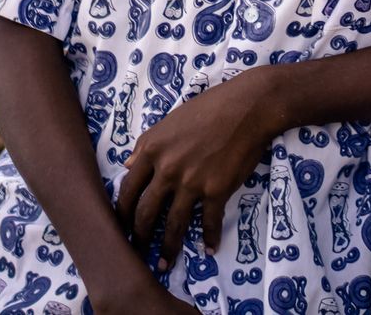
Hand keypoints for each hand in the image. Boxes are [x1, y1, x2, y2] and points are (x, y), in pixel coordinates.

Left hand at [116, 67, 286, 270]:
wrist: (249, 107)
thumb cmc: (210, 107)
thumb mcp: (170, 120)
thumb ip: (147, 144)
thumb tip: (128, 164)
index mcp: (151, 150)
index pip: (127, 189)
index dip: (121, 213)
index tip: (121, 227)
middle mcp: (167, 169)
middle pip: (145, 213)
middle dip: (139, 238)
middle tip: (137, 253)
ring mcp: (192, 182)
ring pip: (174, 224)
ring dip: (169, 248)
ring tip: (165, 264)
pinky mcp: (217, 190)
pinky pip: (210, 221)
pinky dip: (210, 238)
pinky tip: (210, 249)